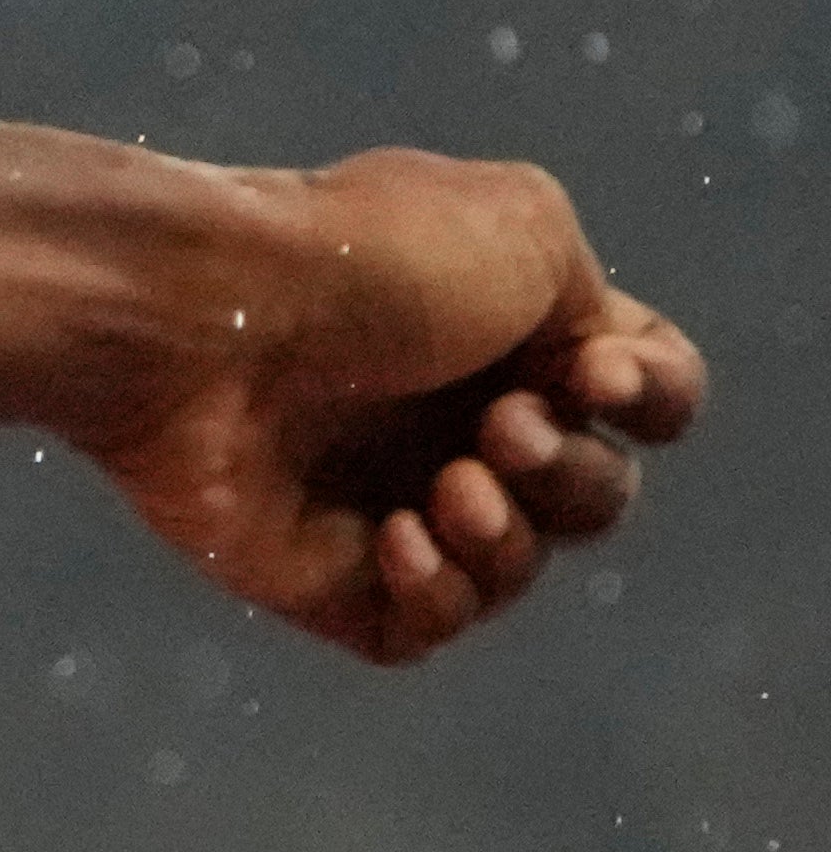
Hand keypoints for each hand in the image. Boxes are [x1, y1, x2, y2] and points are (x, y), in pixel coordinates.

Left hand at [82, 146, 705, 663]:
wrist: (198, 318)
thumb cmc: (358, 259)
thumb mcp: (519, 222)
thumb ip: (590, 293)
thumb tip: (586, 367)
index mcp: (506, 332)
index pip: (643, 392)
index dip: (653, 398)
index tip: (595, 377)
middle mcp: (451, 414)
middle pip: (594, 493)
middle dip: (571, 472)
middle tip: (498, 430)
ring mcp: (385, 494)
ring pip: (517, 566)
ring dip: (509, 537)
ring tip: (449, 487)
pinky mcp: (322, 573)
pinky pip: (424, 629)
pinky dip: (438, 597)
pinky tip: (398, 541)